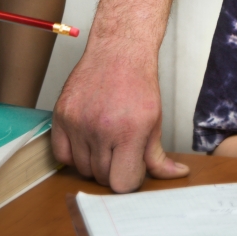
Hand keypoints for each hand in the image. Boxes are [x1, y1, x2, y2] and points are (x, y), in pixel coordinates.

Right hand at [52, 41, 187, 191]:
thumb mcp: (155, 120)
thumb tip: (175, 175)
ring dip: (94, 163)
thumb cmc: (138, 83)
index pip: (122, 183)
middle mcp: (101, 129)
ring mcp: (78, 123)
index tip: (132, 169)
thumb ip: (158, 155)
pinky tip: (87, 142)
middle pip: (102, 177)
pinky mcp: (61, 116)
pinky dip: (73, 155)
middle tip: (121, 152)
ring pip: (82, 168)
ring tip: (106, 142)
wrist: (118, 52)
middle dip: (114, 170)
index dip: (129, 180)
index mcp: (129, 131)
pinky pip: (61, 155)